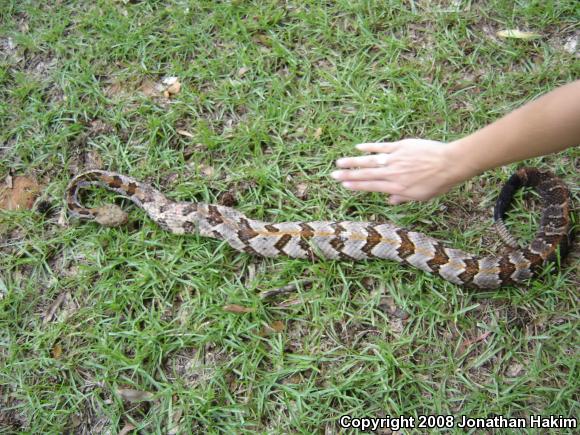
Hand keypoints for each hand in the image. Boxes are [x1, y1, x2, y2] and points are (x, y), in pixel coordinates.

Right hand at [331, 139, 473, 203]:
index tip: (344, 185)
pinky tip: (358, 147)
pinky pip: (381, 147)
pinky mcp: (400, 146)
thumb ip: (403, 197)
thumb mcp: (420, 196)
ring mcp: (394, 159)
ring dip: (353, 162)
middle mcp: (391, 174)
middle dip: (348, 175)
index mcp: (395, 187)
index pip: (371, 186)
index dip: (356, 186)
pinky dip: (369, 147)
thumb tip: (390, 201)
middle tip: (333, 175)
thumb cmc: (438, 182)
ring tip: (339, 162)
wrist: (449, 164)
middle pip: (365, 174)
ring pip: (369, 160)